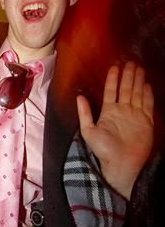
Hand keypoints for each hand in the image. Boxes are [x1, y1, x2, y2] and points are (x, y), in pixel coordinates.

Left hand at [77, 61, 153, 199]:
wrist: (120, 164)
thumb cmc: (103, 150)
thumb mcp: (88, 130)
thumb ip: (84, 113)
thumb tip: (79, 96)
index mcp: (109, 112)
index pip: (111, 91)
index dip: (113, 79)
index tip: (115, 67)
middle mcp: (122, 111)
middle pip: (126, 89)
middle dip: (128, 76)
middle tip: (130, 62)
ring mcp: (135, 115)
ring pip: (137, 93)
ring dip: (137, 81)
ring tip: (138, 68)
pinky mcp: (146, 122)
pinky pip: (147, 105)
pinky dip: (147, 94)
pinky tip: (146, 84)